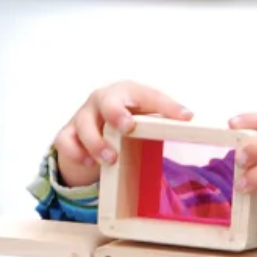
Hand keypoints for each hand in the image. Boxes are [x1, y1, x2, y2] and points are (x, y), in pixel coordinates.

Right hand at [54, 81, 192, 187]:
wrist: (92, 129)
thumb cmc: (126, 122)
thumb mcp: (144, 119)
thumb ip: (161, 121)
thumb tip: (190, 122)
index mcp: (128, 93)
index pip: (149, 95)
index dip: (167, 105)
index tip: (185, 117)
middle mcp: (103, 100)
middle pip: (106, 100)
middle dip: (116, 113)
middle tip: (127, 127)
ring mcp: (83, 115)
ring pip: (84, 123)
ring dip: (97, 142)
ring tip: (110, 159)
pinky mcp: (67, 133)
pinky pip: (66, 141)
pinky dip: (76, 152)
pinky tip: (89, 162)